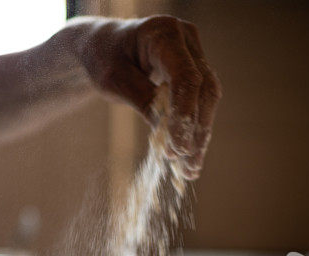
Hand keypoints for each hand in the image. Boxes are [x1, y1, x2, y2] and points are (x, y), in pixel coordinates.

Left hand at [65, 16, 221, 178]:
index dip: (185, 114)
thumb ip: (141, 99)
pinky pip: (199, 102)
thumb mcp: (113, 79)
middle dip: (196, 130)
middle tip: (187, 165)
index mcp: (164, 33)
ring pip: (206, 99)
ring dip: (199, 135)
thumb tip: (165, 132)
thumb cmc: (103, 57)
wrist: (101, 46)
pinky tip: (189, 157)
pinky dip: (193, 129)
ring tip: (191, 169)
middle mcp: (186, 40)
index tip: (179, 149)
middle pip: (204, 89)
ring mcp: (193, 54)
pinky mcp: (193, 71)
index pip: (186, 76)